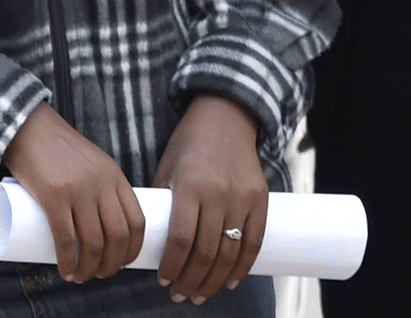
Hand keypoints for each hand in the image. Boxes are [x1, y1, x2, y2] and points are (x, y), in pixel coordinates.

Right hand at [2, 102, 145, 283]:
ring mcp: (78, 190)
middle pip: (117, 237)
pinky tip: (65, 271)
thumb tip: (103, 225)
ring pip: (93, 242)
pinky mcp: (53, 195)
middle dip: (112, 265)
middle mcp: (101, 184)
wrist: (27, 126)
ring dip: (89, 269)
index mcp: (114, 176)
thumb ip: (101, 186)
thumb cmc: (58, 149)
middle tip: (99, 274)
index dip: (133, 250)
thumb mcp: (91, 162)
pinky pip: (65, 238)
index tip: (123, 263)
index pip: (137, 221)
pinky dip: (67, 261)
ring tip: (80, 277)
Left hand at [153, 95, 267, 302]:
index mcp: (189, 185)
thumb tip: (150, 243)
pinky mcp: (261, 199)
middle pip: (206, 252)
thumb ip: (162, 204)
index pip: (180, 239)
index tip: (163, 280)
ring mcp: (242, 197)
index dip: (172, 266)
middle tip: (180, 294)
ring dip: (214, 280)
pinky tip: (229, 281)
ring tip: (200, 294)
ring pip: (230, 252)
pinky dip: (242, 266)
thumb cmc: (188, 144)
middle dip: (191, 280)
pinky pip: (254, 242)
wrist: (226, 116)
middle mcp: (218, 193)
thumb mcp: (167, 168)